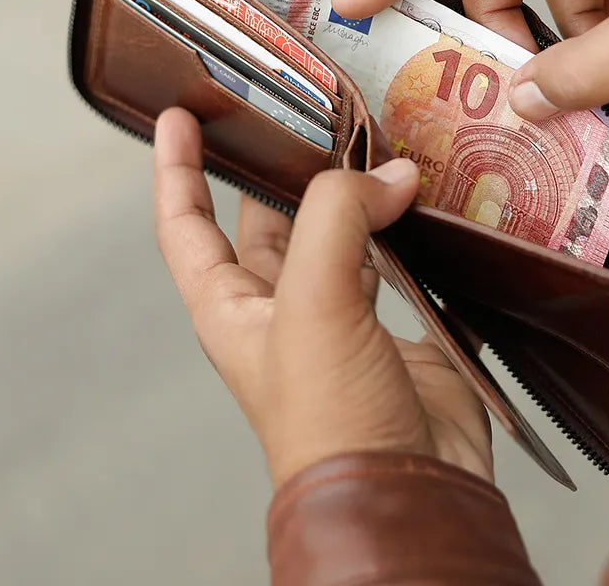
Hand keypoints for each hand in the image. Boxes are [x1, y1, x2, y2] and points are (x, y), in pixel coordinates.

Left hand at [153, 107, 493, 487]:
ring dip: (361, 195)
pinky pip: (403, 260)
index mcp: (234, 306)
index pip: (186, 225)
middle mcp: (284, 306)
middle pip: (274, 217)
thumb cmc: (331, 424)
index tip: (179, 115)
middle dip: (288, 167)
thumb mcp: (311, 307)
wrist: (410, 494)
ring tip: (384, 148)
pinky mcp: (399, 325)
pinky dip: (414, 231)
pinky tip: (430, 204)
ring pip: (344, 233)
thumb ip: (336, 222)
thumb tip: (388, 176)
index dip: (177, 169)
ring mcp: (343, 315)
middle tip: (314, 114)